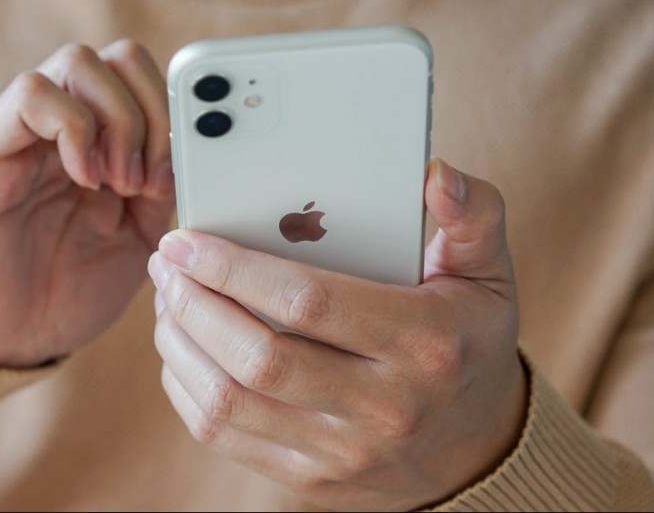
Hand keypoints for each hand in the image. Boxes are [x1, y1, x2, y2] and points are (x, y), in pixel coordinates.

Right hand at [0, 40, 173, 367]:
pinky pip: (30, 94)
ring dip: (117, 120)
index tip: (177, 176)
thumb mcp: (135, 244)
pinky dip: (71, 128)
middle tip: (146, 179)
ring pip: (78, 61)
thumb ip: (162, 193)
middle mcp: (63, 129)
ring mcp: (24, 135)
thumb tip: (191, 153)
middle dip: (151, 110)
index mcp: (103, 146)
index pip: (146, 80)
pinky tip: (82, 180)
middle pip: (120, 58)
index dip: (174, 114)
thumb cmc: (60, 297)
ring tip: (117, 184)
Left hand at [149, 159, 526, 510]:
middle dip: (194, 303)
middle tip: (165, 264)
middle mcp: (384, 406)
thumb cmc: (467, 344)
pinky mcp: (311, 478)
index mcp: (423, 344)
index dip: (235, 268)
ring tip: (167, 299)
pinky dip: (187, 388)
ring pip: (230, 402)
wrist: (475, 448)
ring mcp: (343, 452)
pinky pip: (226, 437)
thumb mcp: (488, 276)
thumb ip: (470, 216)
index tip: (187, 240)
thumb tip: (434, 174)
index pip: (308, 302)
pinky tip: (181, 348)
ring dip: (180, 344)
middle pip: (258, 357)